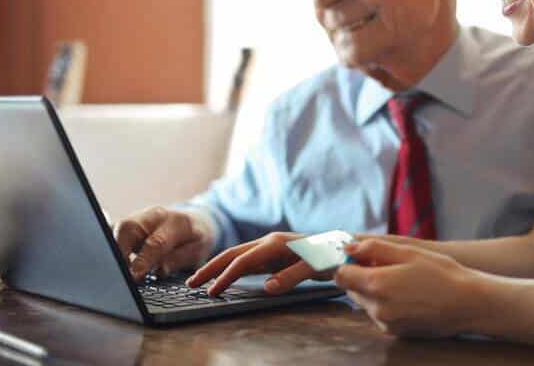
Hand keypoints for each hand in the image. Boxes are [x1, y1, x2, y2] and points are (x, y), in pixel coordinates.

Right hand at [114, 206, 215, 281]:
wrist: (196, 220)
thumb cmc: (196, 238)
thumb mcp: (199, 250)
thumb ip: (180, 258)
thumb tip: (160, 270)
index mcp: (176, 221)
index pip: (155, 241)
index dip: (143, 260)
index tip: (134, 276)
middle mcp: (154, 215)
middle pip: (128, 228)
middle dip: (119, 252)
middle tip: (119, 275)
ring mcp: (139, 217)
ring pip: (117, 229)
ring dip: (113, 250)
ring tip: (115, 271)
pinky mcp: (128, 224)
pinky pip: (114, 232)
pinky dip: (111, 246)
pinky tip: (111, 261)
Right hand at [186, 232, 328, 295]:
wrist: (343, 246)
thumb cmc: (330, 255)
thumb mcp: (315, 267)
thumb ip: (292, 276)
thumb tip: (267, 288)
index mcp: (275, 243)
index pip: (243, 261)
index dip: (226, 276)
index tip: (212, 291)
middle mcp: (269, 242)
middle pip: (233, 254)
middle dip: (211, 268)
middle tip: (190, 283)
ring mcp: (270, 248)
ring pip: (237, 256)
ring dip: (218, 267)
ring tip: (200, 281)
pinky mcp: (273, 254)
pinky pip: (247, 261)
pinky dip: (231, 268)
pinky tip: (225, 277)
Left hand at [334, 239, 480, 337]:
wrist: (467, 304)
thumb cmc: (441, 274)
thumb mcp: (408, 252)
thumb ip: (374, 248)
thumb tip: (350, 247)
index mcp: (376, 285)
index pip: (341, 275)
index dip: (347, 262)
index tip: (359, 255)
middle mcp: (376, 308)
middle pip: (351, 289)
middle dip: (361, 275)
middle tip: (385, 264)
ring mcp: (385, 323)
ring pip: (365, 302)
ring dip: (373, 289)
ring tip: (400, 279)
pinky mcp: (395, 332)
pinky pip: (379, 313)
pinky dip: (385, 302)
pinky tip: (406, 293)